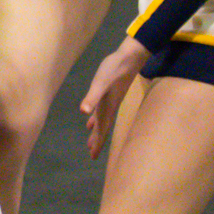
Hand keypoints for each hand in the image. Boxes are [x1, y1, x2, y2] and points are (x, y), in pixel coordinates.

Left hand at [80, 37, 150, 158]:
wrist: (130, 58)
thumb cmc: (114, 70)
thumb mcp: (101, 83)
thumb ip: (92, 97)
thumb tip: (83, 112)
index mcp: (107, 107)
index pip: (102, 129)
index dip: (98, 142)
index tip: (93, 156)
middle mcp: (109, 107)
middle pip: (102, 128)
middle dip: (97, 140)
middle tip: (92, 154)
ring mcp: (110, 100)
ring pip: (102, 120)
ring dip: (97, 131)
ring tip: (91, 141)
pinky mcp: (110, 93)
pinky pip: (102, 110)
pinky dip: (97, 117)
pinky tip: (91, 119)